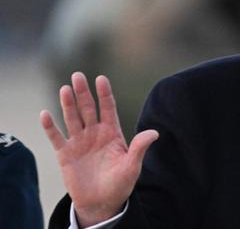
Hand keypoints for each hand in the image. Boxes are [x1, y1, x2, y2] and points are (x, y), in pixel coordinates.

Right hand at [40, 72, 158, 226]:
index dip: (105, 94)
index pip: (108, 108)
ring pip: (72, 119)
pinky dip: (50, 127)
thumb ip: (140, 148)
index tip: (101, 78)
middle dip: (83, 93)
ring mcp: (79, 142)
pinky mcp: (65, 154)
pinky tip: (45, 114)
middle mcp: (95, 133)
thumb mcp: (132, 166)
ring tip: (65, 89)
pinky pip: (56, 138)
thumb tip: (155, 132)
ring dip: (67, 104)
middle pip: (88, 109)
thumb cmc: (120, 183)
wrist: (102, 202)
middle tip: (78, 75)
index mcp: (112, 133)